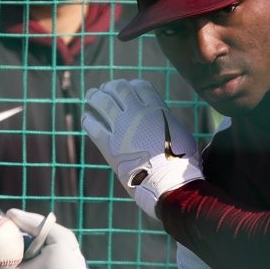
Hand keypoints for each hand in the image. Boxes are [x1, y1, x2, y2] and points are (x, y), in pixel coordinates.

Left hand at [82, 80, 203, 219]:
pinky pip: (92, 125)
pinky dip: (88, 118)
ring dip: (95, 96)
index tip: (128, 88)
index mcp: (157, 109)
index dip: (132, 85)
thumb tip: (167, 123)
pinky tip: (87, 117)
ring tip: (92, 96)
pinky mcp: (109, 146)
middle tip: (106, 89)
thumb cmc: (182, 163)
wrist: (169, 183)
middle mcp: (137, 114)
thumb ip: (169, 123)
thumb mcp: (182, 134)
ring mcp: (121, 129)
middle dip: (111, 87)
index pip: (140, 86)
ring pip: (102, 102)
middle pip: (119, 88)